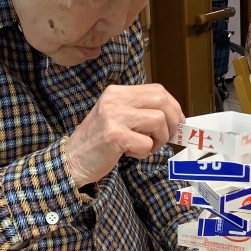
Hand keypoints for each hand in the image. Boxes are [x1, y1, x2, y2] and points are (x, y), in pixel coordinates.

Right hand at [65, 84, 183, 186]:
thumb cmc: (99, 142)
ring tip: (143, 147)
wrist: (72, 159)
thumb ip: (140, 111)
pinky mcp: (115, 135)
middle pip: (162, 101)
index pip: (157, 90)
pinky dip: (143, 152)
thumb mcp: (117, 116)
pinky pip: (146, 143)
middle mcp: (115, 99)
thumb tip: (175, 117)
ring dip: (158, 140)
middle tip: (167, 137)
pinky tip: (128, 153)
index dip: (174, 107)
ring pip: (158, 121)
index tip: (177, 122)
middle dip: (172, 122)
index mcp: (117, 92)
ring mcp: (114, 116)